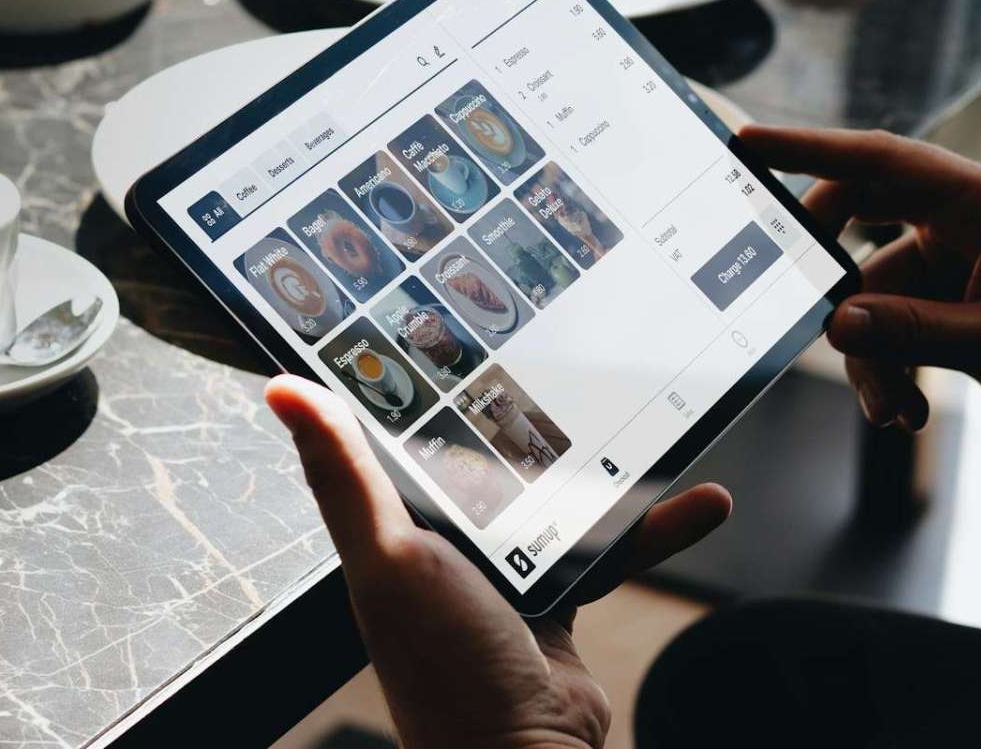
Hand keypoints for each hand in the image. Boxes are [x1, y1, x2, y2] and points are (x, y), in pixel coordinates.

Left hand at [266, 376, 730, 748]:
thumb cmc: (443, 666)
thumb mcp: (389, 554)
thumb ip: (344, 474)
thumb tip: (282, 390)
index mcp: (393, 524)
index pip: (398, 429)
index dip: (418, 372)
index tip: (451, 313)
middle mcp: (443, 541)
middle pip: (487, 452)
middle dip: (528, 406)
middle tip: (569, 347)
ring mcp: (504, 567)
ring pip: (555, 490)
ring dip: (603, 463)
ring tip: (646, 413)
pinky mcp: (558, 593)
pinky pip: (607, 543)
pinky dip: (651, 526)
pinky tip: (698, 502)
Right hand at [743, 126, 980, 464]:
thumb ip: (914, 331)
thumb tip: (833, 323)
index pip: (880, 159)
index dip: (809, 148)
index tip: (748, 145)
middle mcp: (961, 222)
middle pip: (859, 221)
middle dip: (831, 280)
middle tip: (807, 313)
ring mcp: (951, 263)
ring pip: (868, 294)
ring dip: (871, 357)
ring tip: (896, 410)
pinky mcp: (946, 304)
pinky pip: (887, 326)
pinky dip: (888, 370)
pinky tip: (909, 411)